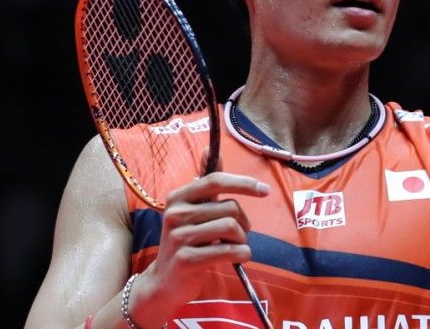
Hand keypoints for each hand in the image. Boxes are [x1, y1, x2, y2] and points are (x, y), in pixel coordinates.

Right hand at [136, 172, 270, 316]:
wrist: (165, 281)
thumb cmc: (186, 241)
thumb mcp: (192, 210)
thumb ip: (205, 182)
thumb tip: (209, 148)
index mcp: (178, 197)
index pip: (215, 180)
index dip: (243, 183)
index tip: (264, 190)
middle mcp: (175, 214)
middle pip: (229, 207)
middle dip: (244, 221)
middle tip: (240, 233)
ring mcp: (179, 238)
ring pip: (231, 227)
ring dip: (243, 239)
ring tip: (235, 245)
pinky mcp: (187, 260)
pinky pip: (229, 250)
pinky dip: (242, 254)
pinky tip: (237, 257)